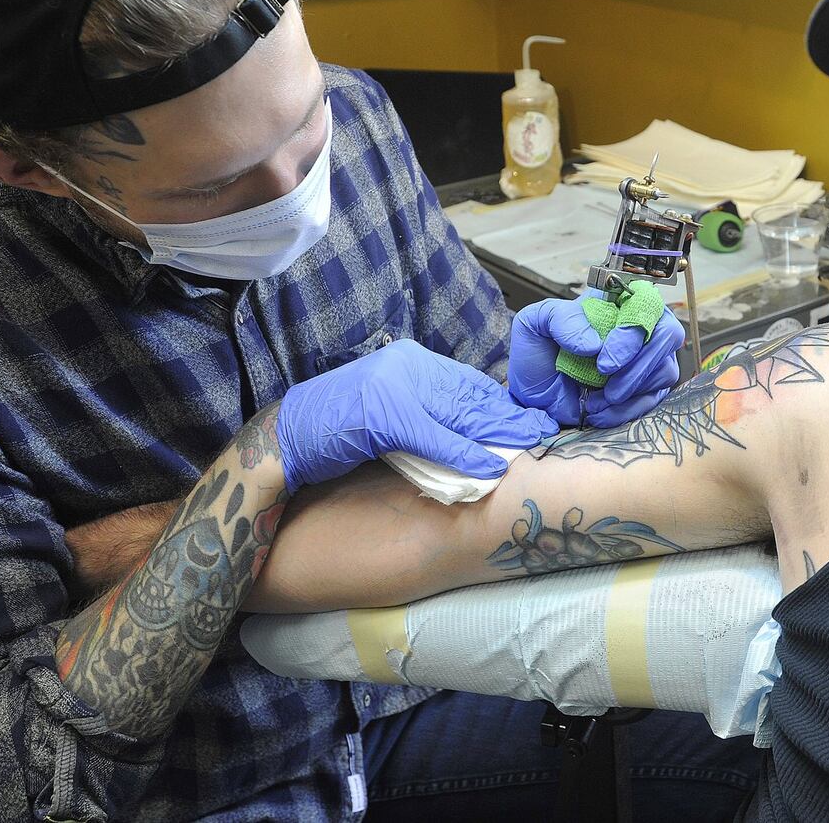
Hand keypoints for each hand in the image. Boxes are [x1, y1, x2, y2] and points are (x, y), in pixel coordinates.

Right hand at [276, 339, 556, 492]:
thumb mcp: (388, 411)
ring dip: (496, 434)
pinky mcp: (384, 415)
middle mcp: (404, 365)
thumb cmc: (335, 429)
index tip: (530, 418)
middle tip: (542, 432)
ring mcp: (394, 387)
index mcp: (407, 361)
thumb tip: (468, 431)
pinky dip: (465, 454)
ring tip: (528, 447)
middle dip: (508, 417)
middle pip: (469, 395)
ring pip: (458, 413)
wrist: (286, 438)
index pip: (466, 382)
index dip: (500, 404)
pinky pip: (436, 437)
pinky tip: (488, 467)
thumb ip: (425, 412)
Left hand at [509, 291, 684, 427]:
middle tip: (604, 376)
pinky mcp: (647, 388)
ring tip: (594, 398)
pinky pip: (654, 398)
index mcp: (614, 301)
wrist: (535, 395)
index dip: (633, 327)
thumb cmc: (539, 354)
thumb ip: (560, 319)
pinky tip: (600, 410)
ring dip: (628, 388)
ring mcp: (645, 358)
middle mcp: (635, 326)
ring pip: (664, 368)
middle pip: (666, 333)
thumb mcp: (535, 324)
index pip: (646, 299)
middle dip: (637, 362)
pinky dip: (626, 409)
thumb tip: (594, 342)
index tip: (604, 357)